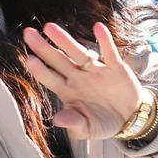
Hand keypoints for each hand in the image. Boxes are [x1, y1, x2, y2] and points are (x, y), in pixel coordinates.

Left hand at [22, 21, 148, 139]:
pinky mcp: (116, 68)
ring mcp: (96, 71)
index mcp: (68, 92)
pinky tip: (98, 27)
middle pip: (59, 60)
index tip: (29, 59)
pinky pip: (109, 52)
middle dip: (44, 48)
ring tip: (49, 28)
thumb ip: (74, 124)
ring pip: (79, 53)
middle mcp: (79, 78)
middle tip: (28, 33)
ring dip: (65, 40)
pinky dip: (105, 40)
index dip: (40, 70)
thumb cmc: (103, 123)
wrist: (130, 117)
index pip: (51, 79)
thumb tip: (57, 119)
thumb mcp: (88, 129)